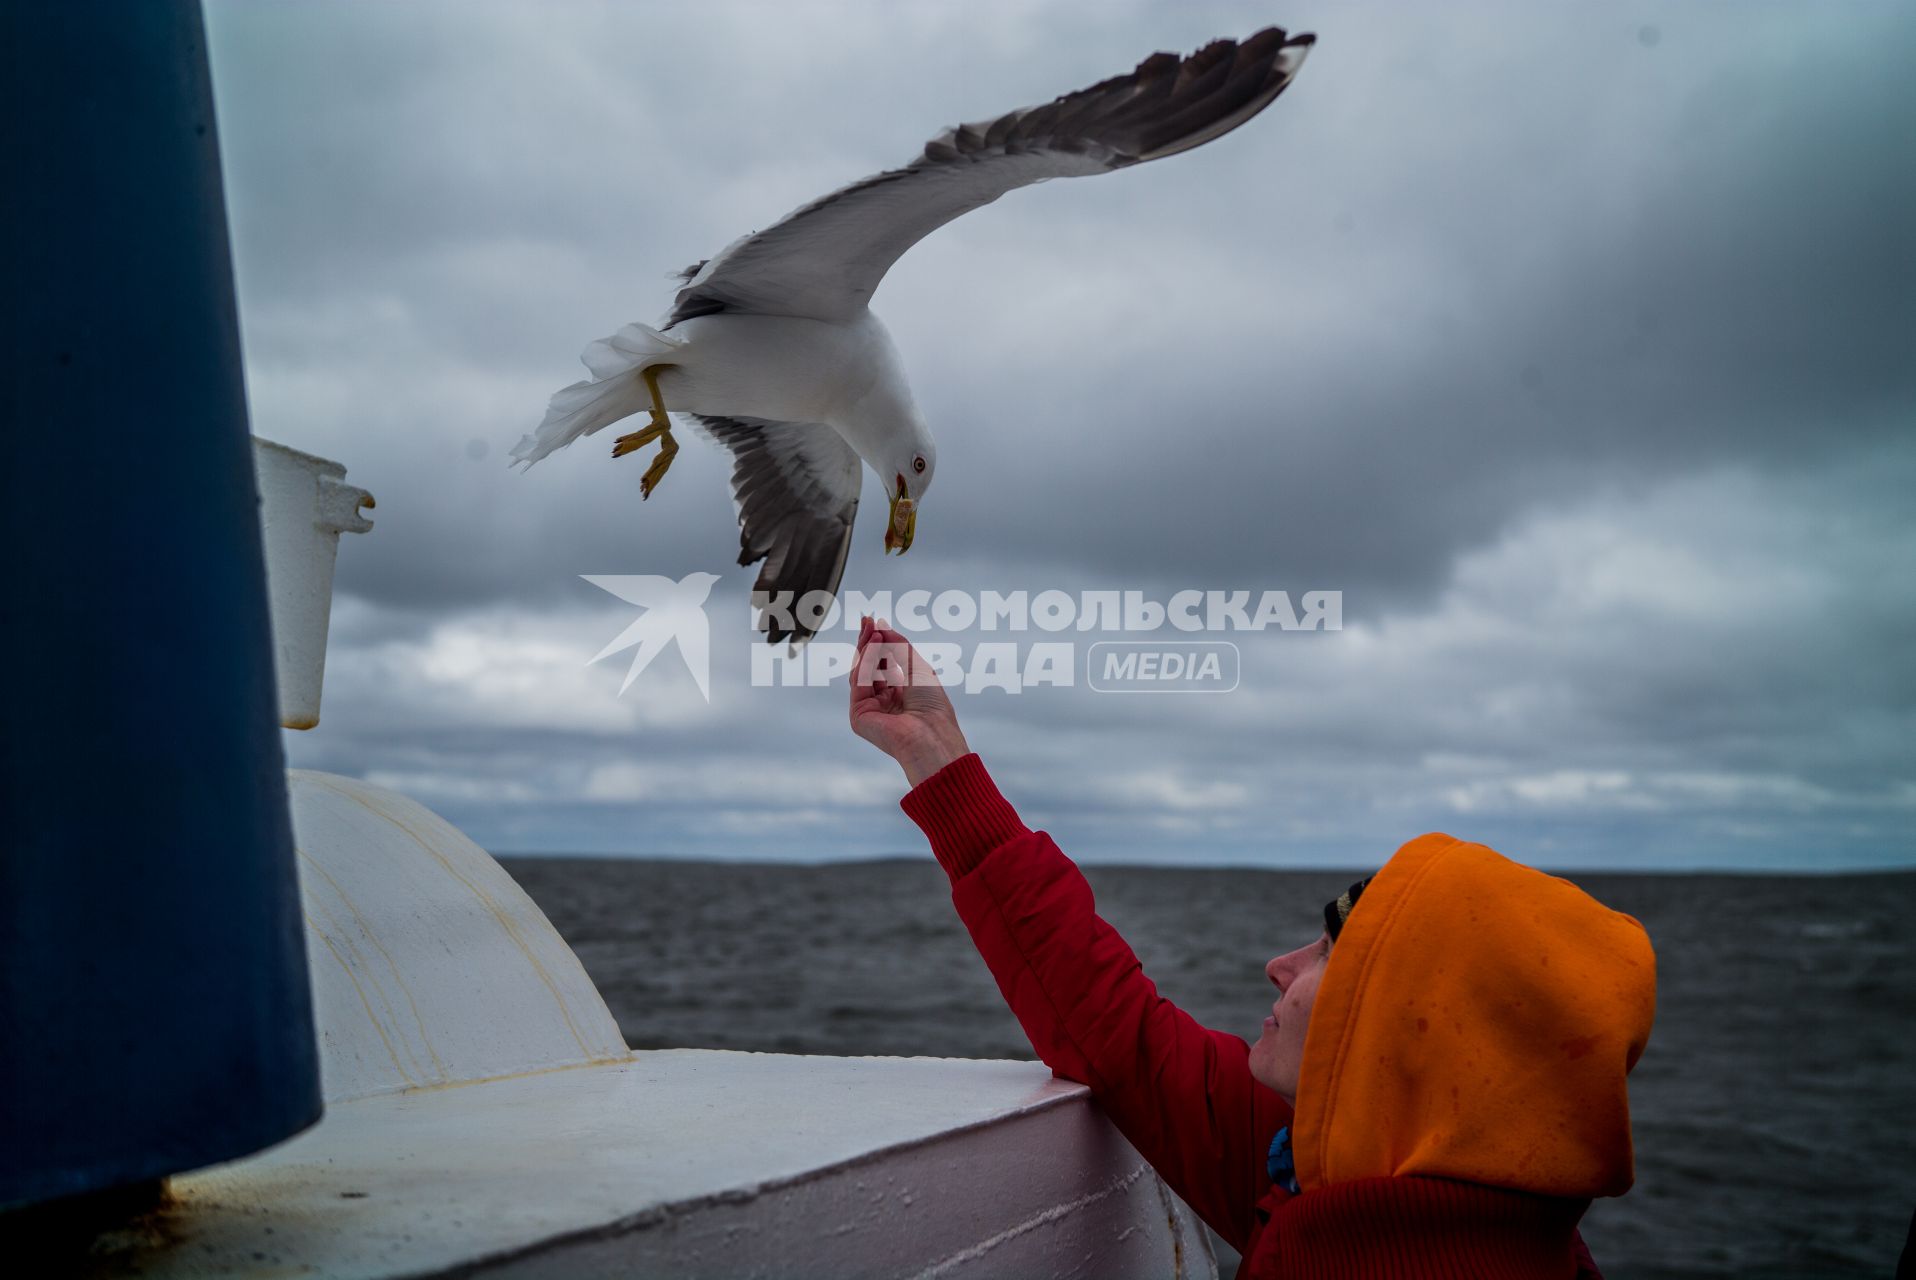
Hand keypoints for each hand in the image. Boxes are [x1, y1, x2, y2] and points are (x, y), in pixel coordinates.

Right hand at [848, 616, 969, 787]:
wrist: (932, 734)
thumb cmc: (933, 707)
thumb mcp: (918, 667)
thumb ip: (898, 646)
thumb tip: (881, 625)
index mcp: (899, 693)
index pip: (882, 664)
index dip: (878, 642)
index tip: (874, 621)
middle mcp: (883, 701)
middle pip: (869, 666)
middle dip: (868, 642)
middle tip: (867, 621)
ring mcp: (870, 709)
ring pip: (861, 672)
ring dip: (867, 649)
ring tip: (874, 632)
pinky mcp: (859, 716)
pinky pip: (859, 683)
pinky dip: (865, 663)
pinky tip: (873, 647)